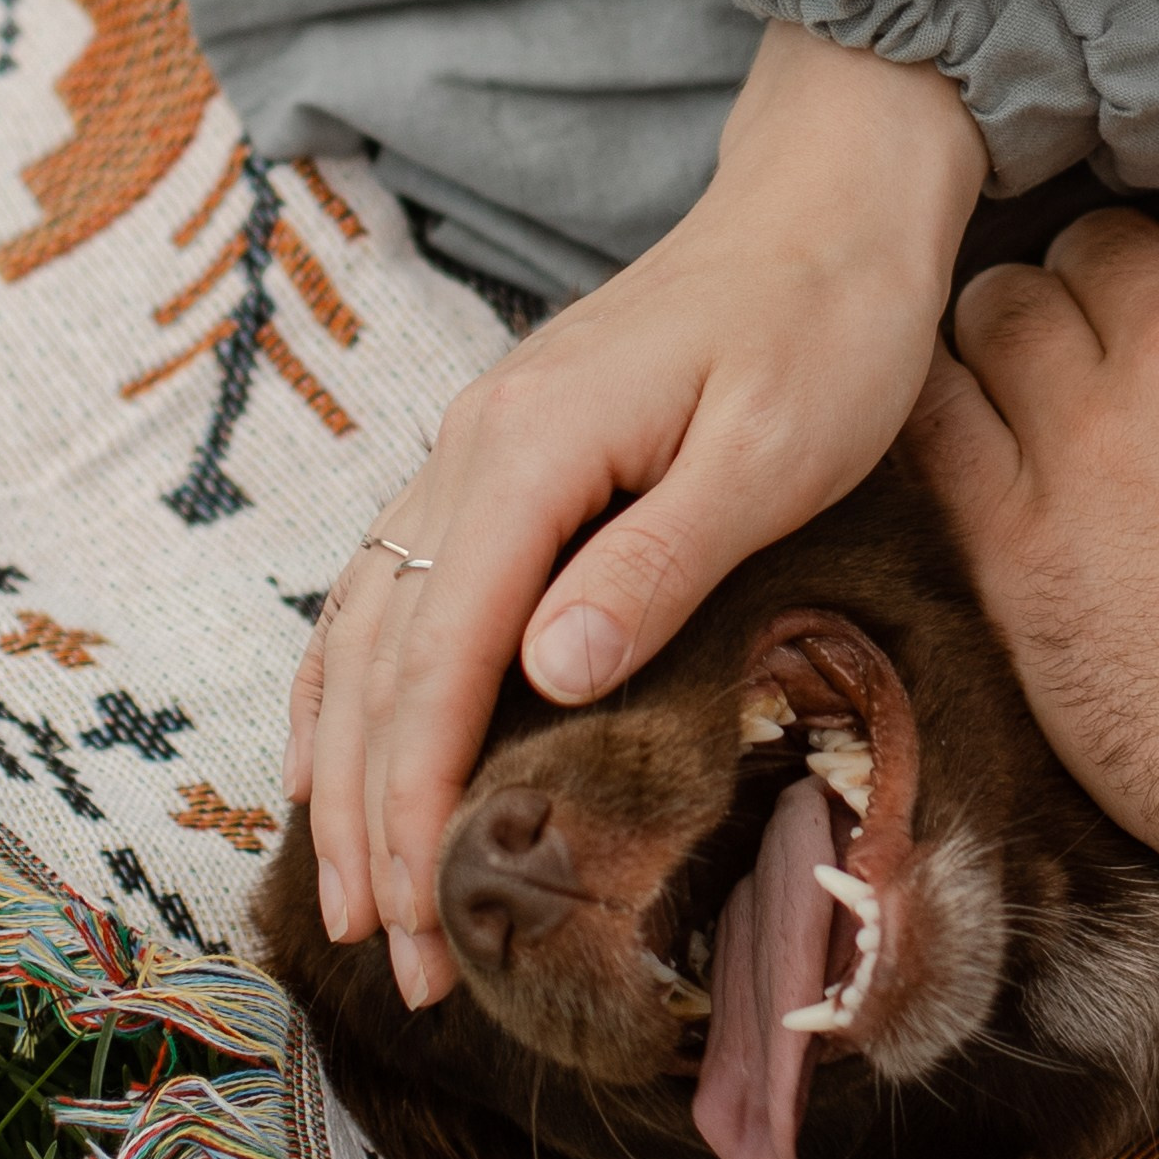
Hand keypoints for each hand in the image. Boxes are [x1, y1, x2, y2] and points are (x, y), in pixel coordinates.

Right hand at [287, 26, 985, 1005]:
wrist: (826, 198)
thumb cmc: (826, 325)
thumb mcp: (770, 449)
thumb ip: (657, 561)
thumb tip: (548, 674)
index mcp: (527, 456)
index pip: (439, 662)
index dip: (415, 802)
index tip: (422, 917)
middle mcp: (467, 456)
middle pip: (383, 669)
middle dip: (374, 825)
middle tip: (394, 960)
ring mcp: (466, 457)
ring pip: (363, 638)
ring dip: (346, 777)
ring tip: (351, 901)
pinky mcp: (491, 466)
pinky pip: (380, 594)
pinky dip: (343, 692)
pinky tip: (332, 764)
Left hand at [906, 168, 1158, 942]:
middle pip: (1101, 243)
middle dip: (1104, 278)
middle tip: (1107, 339)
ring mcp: (1086, 441)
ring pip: (1003, 308)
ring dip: (1013, 327)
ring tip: (1023, 372)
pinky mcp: (1013, 544)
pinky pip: (935, 421)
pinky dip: (940, 403)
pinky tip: (958, 423)